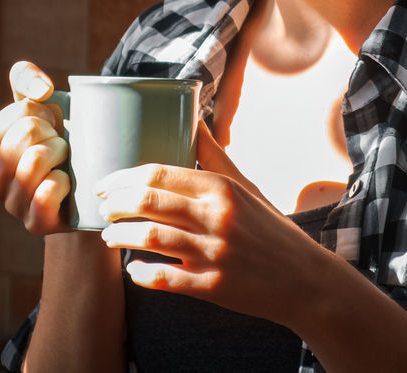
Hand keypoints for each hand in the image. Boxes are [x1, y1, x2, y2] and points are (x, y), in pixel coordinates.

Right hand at [0, 61, 71, 234]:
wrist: (84, 185)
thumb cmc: (55, 140)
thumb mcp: (39, 105)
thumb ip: (26, 79)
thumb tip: (41, 90)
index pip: (15, 114)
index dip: (40, 112)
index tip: (47, 125)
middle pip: (25, 135)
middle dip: (52, 132)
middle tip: (60, 143)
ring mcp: (11, 206)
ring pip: (34, 161)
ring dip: (60, 153)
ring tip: (65, 159)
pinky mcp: (35, 224)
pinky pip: (46, 194)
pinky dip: (62, 181)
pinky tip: (66, 181)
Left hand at [95, 121, 326, 325]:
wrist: (305, 280)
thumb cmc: (269, 229)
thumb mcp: (246, 187)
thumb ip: (215, 156)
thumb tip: (194, 120)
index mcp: (222, 188)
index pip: (159, 172)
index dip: (123, 177)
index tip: (105, 183)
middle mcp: (217, 216)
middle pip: (149, 200)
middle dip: (115, 203)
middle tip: (102, 208)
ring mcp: (214, 253)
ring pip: (151, 237)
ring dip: (120, 236)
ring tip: (109, 236)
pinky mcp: (213, 287)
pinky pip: (165, 279)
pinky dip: (142, 274)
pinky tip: (133, 271)